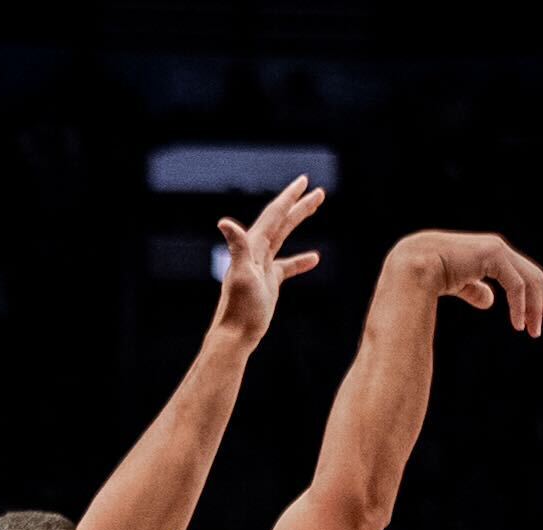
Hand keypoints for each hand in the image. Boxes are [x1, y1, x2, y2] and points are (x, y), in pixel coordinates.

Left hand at [212, 174, 323, 347]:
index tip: (304, 181)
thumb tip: (224, 222)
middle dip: (299, 205)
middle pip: (281, 222)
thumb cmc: (240, 308)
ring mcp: (262, 267)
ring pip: (283, 237)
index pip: (274, 215)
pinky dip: (299, 261)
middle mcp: (255, 253)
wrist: (236, 336)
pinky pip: (286, 266)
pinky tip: (314, 259)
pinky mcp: (268, 283)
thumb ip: (237, 246)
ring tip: (316, 207)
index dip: (289, 197)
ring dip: (299, 221)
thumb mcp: (241, 274)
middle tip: (318, 190)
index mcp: (252, 247)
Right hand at [393, 230, 542, 337]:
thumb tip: (490, 302)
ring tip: (535, 331)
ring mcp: (496, 250)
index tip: (540, 319)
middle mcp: (497, 249)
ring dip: (535, 307)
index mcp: (489, 255)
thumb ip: (474, 291)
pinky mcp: (493, 255)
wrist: (413, 266)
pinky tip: (518, 324)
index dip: (534, 297)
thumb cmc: (428, 276)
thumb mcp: (458, 286)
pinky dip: (520, 305)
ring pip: (529, 280)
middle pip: (532, 276)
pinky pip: (515, 284)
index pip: (522, 276)